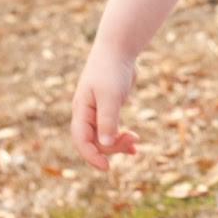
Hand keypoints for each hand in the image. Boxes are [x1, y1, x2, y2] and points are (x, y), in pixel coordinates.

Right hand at [71, 50, 139, 170]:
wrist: (118, 49)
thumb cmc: (111, 70)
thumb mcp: (111, 96)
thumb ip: (108, 119)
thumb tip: (104, 143)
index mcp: (81, 110)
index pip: (81, 140)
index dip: (91, 156)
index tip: (107, 167)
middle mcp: (86, 114)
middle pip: (95, 141)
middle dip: (113, 145)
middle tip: (133, 138)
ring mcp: (97, 112)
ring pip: (104, 137)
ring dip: (119, 142)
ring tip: (136, 140)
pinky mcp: (109, 109)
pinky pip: (113, 130)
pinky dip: (122, 138)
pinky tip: (134, 145)